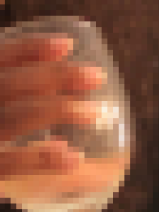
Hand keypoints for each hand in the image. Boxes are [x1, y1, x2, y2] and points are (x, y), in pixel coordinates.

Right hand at [0, 32, 106, 179]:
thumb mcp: (5, 97)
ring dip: (54, 111)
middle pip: (7, 86)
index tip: (67, 44)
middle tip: (96, 77)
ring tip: (93, 112)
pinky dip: (38, 160)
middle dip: (52, 77)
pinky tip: (71, 158)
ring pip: (11, 120)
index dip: (27, 50)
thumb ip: (17, 87)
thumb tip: (49, 63)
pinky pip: (7, 166)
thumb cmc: (2, 121)